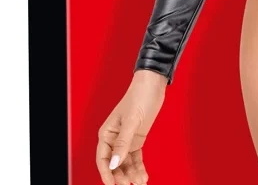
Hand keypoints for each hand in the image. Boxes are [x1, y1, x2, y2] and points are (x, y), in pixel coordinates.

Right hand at [96, 69, 167, 184]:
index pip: (103, 159)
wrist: (153, 84)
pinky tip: (143, 176)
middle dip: (121, 176)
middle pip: (114, 164)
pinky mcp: (136, 139)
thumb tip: (113, 163)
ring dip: (132, 174)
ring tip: (141, 183)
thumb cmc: (139, 97)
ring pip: (125, 163)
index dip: (107, 174)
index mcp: (107, 133)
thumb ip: (123, 143)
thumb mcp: (131, 121)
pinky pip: (135, 158)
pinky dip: (138, 167)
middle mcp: (114, 139)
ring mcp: (126, 140)